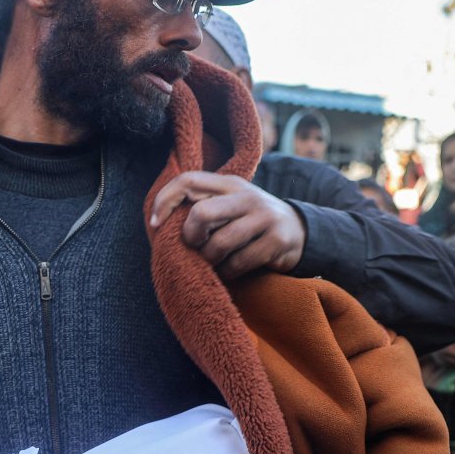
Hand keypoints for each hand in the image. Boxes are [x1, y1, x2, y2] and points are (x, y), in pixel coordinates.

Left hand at [150, 171, 305, 278]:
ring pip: (219, 244)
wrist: (300, 231)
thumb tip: (159, 223)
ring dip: (210, 260)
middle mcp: (246, 196)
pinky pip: (238, 263)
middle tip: (195, 246)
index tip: (154, 223)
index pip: (188, 180)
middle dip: (191, 236)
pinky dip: (228, 273)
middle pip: (201, 213)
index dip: (165, 200)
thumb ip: (203, 205)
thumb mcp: (230, 204)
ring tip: (214, 262)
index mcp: (229, 184)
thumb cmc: (250, 221)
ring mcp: (264, 217)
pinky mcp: (276, 241)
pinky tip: (230, 270)